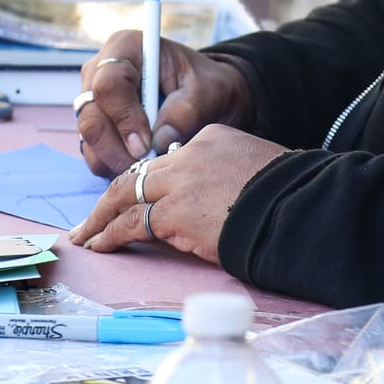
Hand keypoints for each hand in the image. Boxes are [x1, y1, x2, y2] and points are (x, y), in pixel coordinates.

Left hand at [68, 125, 285, 263]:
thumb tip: (210, 199)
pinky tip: (101, 246)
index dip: (148, 183)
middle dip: (112, 197)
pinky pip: (131, 224)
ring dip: (102, 218)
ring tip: (87, 235)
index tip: (134, 199)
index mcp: (210, 138)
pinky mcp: (173, 213)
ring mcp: (178, 183)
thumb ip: (225, 174)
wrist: (297, 207)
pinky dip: (111, 236)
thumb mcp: (254, 167)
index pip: (168, 161)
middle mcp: (189, 154)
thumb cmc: (289, 194)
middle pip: (139, 174)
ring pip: (126, 196)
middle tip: (93, 216)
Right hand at [74, 30, 252, 176]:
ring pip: (88, 138)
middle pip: (91, 115)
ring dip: (115, 160)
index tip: (146, 144)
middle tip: (145, 165)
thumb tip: (160, 141)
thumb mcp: (208, 91)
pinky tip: (141, 165)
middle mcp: (100, 70)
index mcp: (126, 47)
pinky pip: (93, 152)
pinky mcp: (95, 124)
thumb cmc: (205, 85)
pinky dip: (114, 165)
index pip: (109, 83)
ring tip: (148, 166)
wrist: (204, 95)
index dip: (124, 117)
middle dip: (116, 148)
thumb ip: (186, 112)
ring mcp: (93, 98)